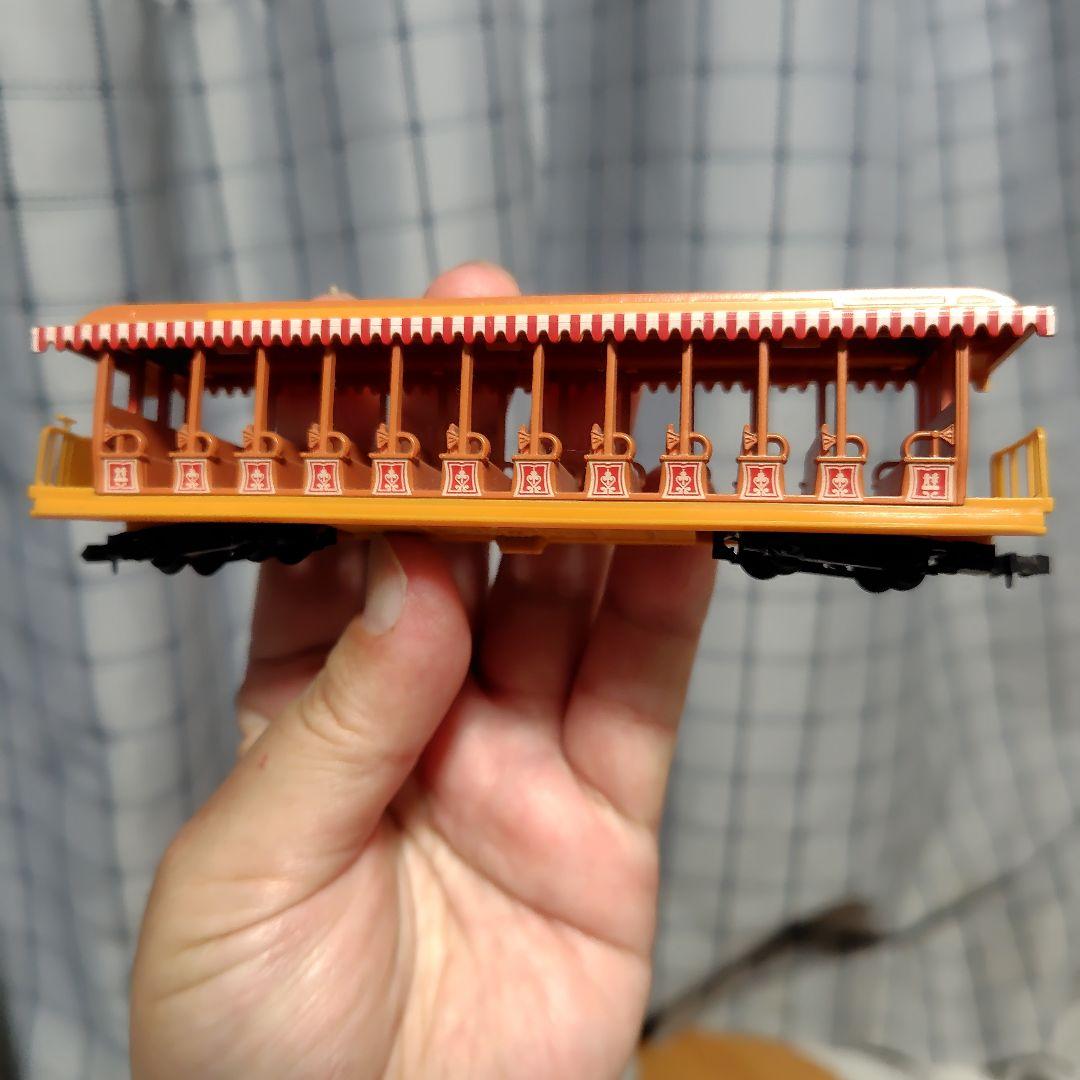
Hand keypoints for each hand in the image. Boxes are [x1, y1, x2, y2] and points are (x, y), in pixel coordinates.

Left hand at [130, 263, 716, 1078]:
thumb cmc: (253, 1052)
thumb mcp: (249, 874)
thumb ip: (334, 721)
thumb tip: (415, 576)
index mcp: (306, 713)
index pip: (334, 551)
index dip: (352, 451)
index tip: (367, 349)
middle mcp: (422, 716)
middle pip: (464, 552)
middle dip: (483, 445)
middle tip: (506, 333)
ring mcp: (519, 760)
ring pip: (566, 603)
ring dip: (587, 503)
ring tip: (607, 405)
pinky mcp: (608, 821)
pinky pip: (643, 694)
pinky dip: (665, 604)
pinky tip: (674, 525)